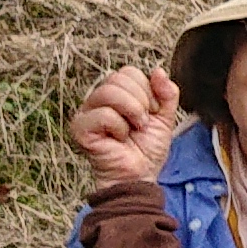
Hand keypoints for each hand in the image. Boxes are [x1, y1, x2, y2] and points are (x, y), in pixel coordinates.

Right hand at [67, 62, 182, 200]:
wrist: (139, 176)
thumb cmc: (147, 150)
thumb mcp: (164, 118)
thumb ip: (166, 94)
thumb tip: (158, 70)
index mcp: (115, 93)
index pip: (129, 72)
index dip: (147, 90)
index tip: (152, 112)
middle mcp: (97, 99)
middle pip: (118, 78)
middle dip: (141, 101)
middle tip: (142, 123)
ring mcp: (86, 113)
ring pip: (109, 91)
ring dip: (131, 112)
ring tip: (133, 129)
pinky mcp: (80, 128)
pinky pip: (103, 114)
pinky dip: (119, 127)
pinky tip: (118, 139)